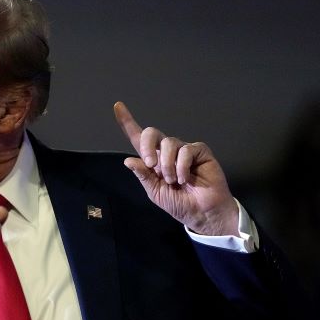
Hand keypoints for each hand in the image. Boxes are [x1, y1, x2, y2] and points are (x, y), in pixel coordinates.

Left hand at [114, 101, 237, 235]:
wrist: (201, 213)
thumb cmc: (179, 203)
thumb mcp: (155, 191)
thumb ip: (143, 175)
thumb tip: (128, 160)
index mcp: (153, 160)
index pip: (138, 138)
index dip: (128, 122)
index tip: (118, 106)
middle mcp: (167, 151)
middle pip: (152, 133)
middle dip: (147, 146)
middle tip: (151, 165)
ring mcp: (183, 149)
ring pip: (169, 143)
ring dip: (168, 165)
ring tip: (174, 181)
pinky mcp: (199, 151)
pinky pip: (186, 150)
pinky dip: (182, 166)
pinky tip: (185, 178)